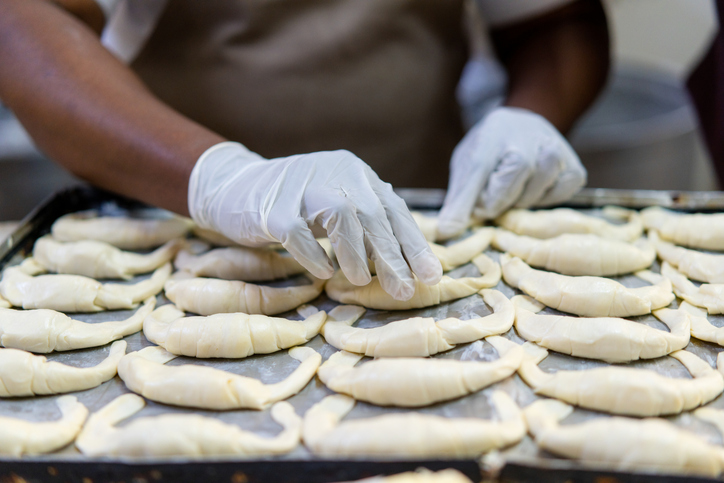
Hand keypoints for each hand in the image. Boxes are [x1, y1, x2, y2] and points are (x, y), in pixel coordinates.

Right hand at [188, 142, 442, 299]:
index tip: (431, 276)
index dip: (414, 244)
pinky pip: (298, 233)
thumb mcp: (335, 206)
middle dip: (392, 256)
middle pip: (371, 214)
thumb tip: (407, 261)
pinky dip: (314, 255)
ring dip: (356, 254)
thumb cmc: (294, 204)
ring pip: (340, 216)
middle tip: (405, 290)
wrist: (234, 187)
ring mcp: (300, 186)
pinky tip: (324, 272)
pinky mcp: (272, 206)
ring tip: (362, 281)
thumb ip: (366, 224)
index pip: (393, 209)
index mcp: (355, 173)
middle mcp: (333, 172)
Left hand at [438, 107, 585, 237]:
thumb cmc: (491, 151)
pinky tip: (535, 190)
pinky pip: (562, 192)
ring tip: (515, 192)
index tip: (475, 212)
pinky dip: (547, 199)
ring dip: (523, 200)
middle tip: (495, 200)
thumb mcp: (467, 167)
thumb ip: (458, 201)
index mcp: (492, 134)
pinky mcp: (574, 166)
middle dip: (501, 200)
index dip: (475, 200)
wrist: (523, 128)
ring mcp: (554, 148)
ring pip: (538, 188)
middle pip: (514, 182)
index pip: (480, 169)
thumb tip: (446, 232)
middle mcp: (527, 135)